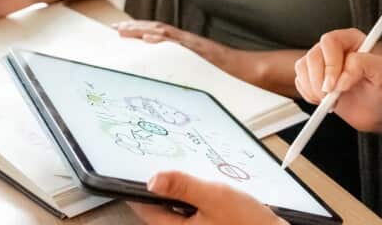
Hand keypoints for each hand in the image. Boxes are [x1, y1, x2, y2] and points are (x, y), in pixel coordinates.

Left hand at [112, 20, 230, 68]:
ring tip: (124, 30)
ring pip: (165, 33)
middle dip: (134, 28)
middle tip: (114, 28)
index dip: (139, 30)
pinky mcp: (201, 52)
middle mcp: (187, 41)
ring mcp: (194, 45)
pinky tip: (149, 38)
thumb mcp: (199, 68)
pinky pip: (180, 45)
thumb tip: (163, 71)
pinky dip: (164, 40)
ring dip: (143, 30)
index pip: (158, 32)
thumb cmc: (225, 73)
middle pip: (157, 28)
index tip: (120, 30)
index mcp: (185, 45)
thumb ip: (183, 66)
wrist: (248, 71)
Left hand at [127, 171, 284, 224]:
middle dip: (162, 187)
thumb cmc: (248, 223)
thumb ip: (183, 187)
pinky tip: (202, 188)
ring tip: (185, 173)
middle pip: (160, 210)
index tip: (133, 166)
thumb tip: (152, 180)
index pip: (145, 209)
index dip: (137, 188)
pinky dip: (191, 201)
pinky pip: (190, 215)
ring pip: (176, 211)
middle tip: (162, 161)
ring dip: (178, 193)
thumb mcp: (215, 197)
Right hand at [294, 28, 381, 132]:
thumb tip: (342, 77)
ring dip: (313, 88)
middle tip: (330, 98)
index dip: (330, 64)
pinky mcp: (313, 76)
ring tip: (331, 101)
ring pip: (302, 67)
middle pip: (313, 55)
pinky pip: (300, 81)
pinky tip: (325, 102)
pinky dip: (309, 95)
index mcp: (352, 39)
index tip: (337, 86)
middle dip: (319, 80)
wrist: (379, 110)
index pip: (330, 42)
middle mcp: (334, 47)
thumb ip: (366, 65)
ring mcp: (322, 62)